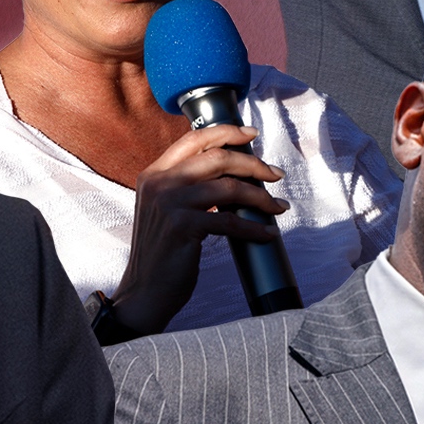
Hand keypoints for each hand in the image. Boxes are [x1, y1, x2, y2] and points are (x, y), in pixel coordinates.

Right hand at [108, 125, 288, 335]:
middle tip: (275, 174)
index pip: (194, 139)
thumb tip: (233, 170)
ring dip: (261, 197)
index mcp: (154, 174)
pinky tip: (267, 233)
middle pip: (217, 158)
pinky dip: (254, 228)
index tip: (252, 134)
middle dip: (254, 164)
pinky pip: (230, 221)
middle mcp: (159, 183)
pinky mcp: (182, 226)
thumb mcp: (166, 208)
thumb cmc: (164, 250)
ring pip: (229, 187)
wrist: (145, 290)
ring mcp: (169, 203)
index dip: (227, 132)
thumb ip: (187, 185)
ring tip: (278, 207)